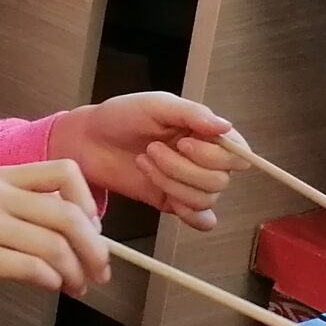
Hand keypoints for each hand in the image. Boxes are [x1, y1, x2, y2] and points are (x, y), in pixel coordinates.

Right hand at [0, 161, 108, 316]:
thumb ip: (33, 214)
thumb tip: (92, 234)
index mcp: (1, 178)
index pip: (65, 171)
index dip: (89, 202)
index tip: (92, 231)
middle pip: (67, 215)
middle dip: (94, 249)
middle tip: (99, 273)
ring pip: (54, 245)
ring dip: (75, 272)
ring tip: (76, 287)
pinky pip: (32, 268)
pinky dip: (52, 281)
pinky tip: (51, 288)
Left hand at [54, 92, 243, 230]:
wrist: (87, 140)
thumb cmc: (121, 116)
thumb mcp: (155, 105)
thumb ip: (192, 114)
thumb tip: (226, 127)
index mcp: (207, 134)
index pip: (237, 155)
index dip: (214, 155)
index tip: (183, 142)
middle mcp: (204, 161)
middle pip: (220, 180)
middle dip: (182, 168)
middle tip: (151, 149)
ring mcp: (189, 183)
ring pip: (206, 199)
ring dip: (172, 183)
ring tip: (144, 162)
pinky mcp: (173, 202)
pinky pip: (201, 220)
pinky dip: (190, 215)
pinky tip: (168, 198)